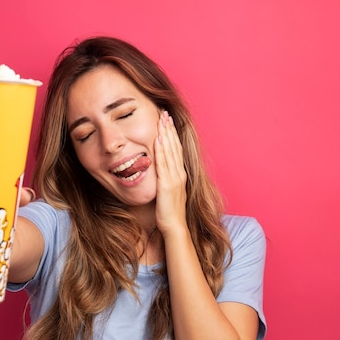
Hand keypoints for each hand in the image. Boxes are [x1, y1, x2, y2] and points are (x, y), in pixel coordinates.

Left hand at [154, 111, 187, 234]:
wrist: (174, 226)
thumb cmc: (170, 212)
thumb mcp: (169, 192)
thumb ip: (166, 180)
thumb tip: (159, 172)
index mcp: (180, 174)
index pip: (177, 149)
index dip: (172, 134)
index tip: (168, 121)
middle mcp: (180, 173)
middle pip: (175, 146)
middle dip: (170, 129)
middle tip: (165, 113)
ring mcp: (175, 178)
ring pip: (171, 151)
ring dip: (166, 134)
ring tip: (162, 120)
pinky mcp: (168, 184)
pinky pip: (164, 164)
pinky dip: (162, 151)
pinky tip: (159, 140)